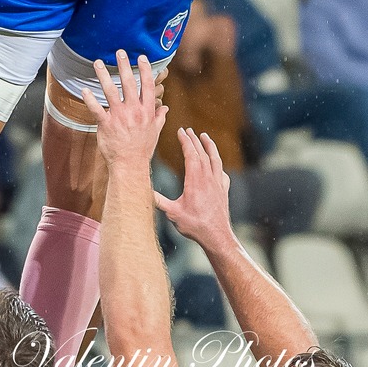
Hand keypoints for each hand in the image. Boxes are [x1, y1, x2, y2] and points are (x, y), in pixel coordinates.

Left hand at [82, 51, 167, 169]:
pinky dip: (90, 99)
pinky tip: (84, 89)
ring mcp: (120, 117)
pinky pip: (96, 109)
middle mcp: (134, 111)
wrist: (130, 165)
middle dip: (124, 66)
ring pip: (111, 91)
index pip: (147, 86)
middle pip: (129, 83)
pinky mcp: (106, 124)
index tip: (141, 57)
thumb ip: (159, 117)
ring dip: (104, 76)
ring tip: (98, 63)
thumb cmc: (142, 149)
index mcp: (147, 111)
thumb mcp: (155, 132)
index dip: (145, 70)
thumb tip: (165, 108)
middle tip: (120, 52)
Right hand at [154, 128, 234, 251]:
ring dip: (209, 146)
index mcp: (195, 179)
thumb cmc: (194, 225)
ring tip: (205, 136)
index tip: (180, 131)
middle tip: (188, 130)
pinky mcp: (224, 190)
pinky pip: (222, 172)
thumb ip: (158, 200)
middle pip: (202, 153)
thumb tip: (143, 190)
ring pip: (215, 159)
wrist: (216, 236)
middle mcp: (208, 178)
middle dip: (194, 140)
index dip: (185, 141)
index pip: (191, 154)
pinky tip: (216, 165)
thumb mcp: (172, 213)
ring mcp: (218, 183)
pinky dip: (218, 164)